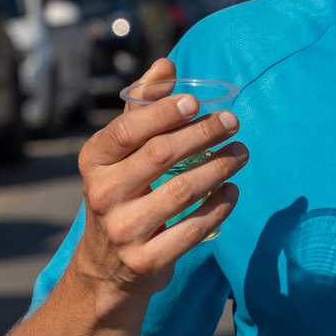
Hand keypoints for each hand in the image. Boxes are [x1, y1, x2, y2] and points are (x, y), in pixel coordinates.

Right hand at [71, 60, 247, 307]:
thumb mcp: (119, 155)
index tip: (196, 101)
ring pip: (182, 191)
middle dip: (203, 134)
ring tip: (241, 153)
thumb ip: (140, 108)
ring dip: (219, 167)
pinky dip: (219, 207)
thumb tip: (166, 65)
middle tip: (232, 122)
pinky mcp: (146, 261)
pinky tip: (232, 191)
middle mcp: (103, 195)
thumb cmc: (121, 196)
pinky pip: (193, 229)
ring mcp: (124, 231)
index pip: (127, 130)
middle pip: (160, 155)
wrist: (105, 270)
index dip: (163, 113)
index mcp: (94, 162)